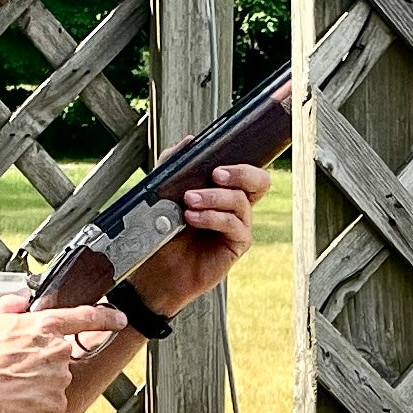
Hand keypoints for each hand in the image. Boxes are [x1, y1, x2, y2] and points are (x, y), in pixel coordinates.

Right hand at [0, 294, 127, 412]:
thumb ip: (10, 304)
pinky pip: (51, 403)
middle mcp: (57, 351)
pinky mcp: (55, 404)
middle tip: (17, 367)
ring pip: (56, 380)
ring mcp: (59, 379)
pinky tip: (17, 399)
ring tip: (12, 384)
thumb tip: (22, 299)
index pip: (86, 317)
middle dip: (44, 361)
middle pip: (62, 355)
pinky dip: (38, 403)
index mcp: (44, 326)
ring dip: (40, 382)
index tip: (118, 318)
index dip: (107, 316)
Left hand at [131, 162, 271, 316]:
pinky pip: (235, 226)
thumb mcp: (162, 194)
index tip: (219, 157)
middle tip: (215, 174)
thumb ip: (172, 166)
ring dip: (214, 197)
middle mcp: (235, 208)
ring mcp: (237, 226)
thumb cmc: (161, 234)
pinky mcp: (235, 246)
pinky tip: (192, 218)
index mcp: (223, 192)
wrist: (153, 271)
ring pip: (241, 202)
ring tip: (189, 200)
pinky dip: (214, 218)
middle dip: (241, 173)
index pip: (246, 169)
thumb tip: (188, 142)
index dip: (241, 160)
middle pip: (259, 181)